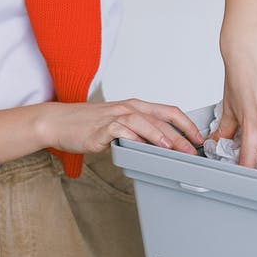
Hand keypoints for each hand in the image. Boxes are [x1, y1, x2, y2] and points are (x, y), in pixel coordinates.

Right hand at [37, 99, 203, 154]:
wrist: (59, 122)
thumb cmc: (88, 125)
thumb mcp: (119, 125)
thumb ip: (139, 132)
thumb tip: (161, 147)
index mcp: (136, 107)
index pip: (169, 111)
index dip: (187, 124)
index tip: (198, 138)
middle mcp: (128, 108)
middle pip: (161, 118)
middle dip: (180, 135)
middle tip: (192, 150)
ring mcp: (115, 116)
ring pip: (144, 121)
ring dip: (160, 135)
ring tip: (173, 147)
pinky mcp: (102, 127)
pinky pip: (121, 130)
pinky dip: (134, 137)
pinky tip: (142, 146)